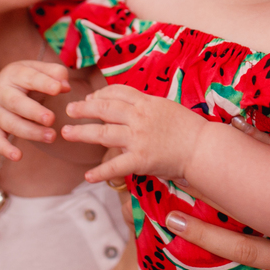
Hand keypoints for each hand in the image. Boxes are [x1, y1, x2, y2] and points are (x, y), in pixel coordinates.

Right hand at [0, 60, 70, 160]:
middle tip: (51, 119)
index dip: (44, 83)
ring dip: (30, 132)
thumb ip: (56, 74)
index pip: (29, 78)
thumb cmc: (30, 78)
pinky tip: (18, 156)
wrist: (8, 86)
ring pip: (10, 123)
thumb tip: (65, 85)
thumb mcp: (42, 70)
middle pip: (16, 103)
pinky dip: (4, 149)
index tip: (58, 89)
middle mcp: (0, 92)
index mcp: (14, 74)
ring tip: (52, 137)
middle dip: (34, 112)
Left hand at [61, 84, 207, 183]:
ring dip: (81, 132)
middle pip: (105, 108)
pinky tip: (87, 176)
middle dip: (84, 108)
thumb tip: (130, 107)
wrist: (203, 148)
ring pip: (103, 132)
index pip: (117, 92)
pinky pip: (115, 166)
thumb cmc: (190, 129)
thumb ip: (147, 107)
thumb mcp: (167, 108)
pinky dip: (100, 172)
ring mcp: (138, 138)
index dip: (101, 94)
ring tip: (66, 133)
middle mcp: (139, 117)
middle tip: (69, 109)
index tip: (90, 98)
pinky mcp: (140, 159)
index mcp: (147, 102)